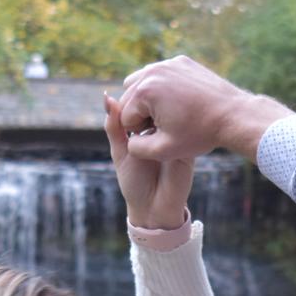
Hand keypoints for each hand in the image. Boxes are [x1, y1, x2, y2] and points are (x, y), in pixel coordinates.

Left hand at [104, 92, 190, 229]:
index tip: (132, 87)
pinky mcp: (188, 148)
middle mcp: (163, 132)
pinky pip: (184, 129)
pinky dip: (176, 122)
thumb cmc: (134, 182)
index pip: (142, 106)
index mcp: (145, 131)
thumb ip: (114, 126)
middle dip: (151, 100)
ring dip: (164, 109)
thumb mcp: (120, 151)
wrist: (154, 208)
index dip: (137, 96)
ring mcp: (177, 138)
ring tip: (152, 110)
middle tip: (145, 94)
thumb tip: (107, 95)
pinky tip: (166, 119)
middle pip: (158, 107)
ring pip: (171, 115)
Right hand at [117, 55, 293, 161]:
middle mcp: (153, 71)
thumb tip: (129, 141)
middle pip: (130, 98)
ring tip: (167, 115)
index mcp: (145, 91)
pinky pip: (159, 75)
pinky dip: (162, 88)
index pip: (126, 118)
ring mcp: (167, 63)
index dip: (141, 133)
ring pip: (141, 83)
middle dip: (141, 115)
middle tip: (164, 127)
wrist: (233, 114)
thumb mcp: (165, 150)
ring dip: (147, 100)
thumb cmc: (200, 133)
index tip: (162, 136)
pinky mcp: (180, 62)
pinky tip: (178, 103)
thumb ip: (137, 149)